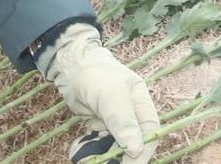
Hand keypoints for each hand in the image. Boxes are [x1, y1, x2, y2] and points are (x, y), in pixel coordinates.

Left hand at [38, 24, 158, 163]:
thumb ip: (123, 121)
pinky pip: (98, 143)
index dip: (143, 150)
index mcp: (141, 103)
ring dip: (103, 154)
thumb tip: (136, 149)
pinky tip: (79, 151)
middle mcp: (130, 114)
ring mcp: (114, 121)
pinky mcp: (99, 126)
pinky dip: (89, 148)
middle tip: (108, 162)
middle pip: (132, 142)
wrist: (71, 68)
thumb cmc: (95, 74)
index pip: (149, 132)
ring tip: (89, 157)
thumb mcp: (111, 95)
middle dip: (121, 155)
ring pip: (114, 146)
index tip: (131, 162)